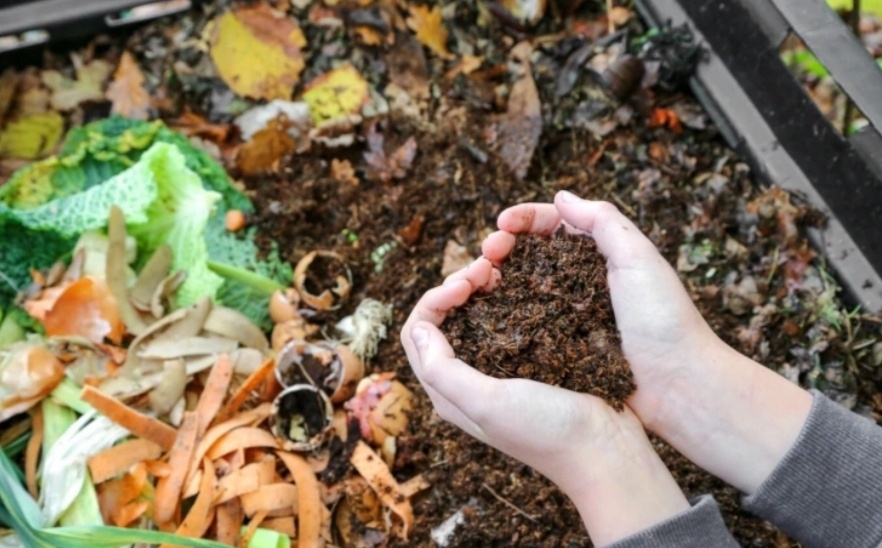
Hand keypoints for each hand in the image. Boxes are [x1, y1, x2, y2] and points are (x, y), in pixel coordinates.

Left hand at [401, 258, 689, 545]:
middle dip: (456, 286)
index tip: (465, 284)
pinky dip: (507, 296)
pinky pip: (506, 320)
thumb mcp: (488, 403)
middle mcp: (468, 380)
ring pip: (473, 315)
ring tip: (501, 268)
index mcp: (448, 392)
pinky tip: (523, 283)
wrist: (605, 450)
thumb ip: (443, 370)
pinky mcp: (529, 361)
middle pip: (443, 319)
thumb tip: (419, 327)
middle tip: (486, 268)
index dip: (434, 299)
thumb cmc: (547, 431)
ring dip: (480, 288)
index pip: (418, 333)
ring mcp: (500, 369)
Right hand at [482, 191, 811, 493]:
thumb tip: (561, 197)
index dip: (524, 219)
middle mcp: (580, 281)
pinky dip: (503, 313)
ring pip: (521, 287)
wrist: (677, 386)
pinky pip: (524, 324)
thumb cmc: (664, 320)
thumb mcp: (639, 258)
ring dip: (496, 277)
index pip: (554, 224)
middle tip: (487, 252)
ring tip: (479, 279)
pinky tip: (487, 311)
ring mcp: (567, 315)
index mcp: (601, 255)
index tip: (502, 223)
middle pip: (530, 254)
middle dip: (503, 245)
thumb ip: (603, 221)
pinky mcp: (559, 347)